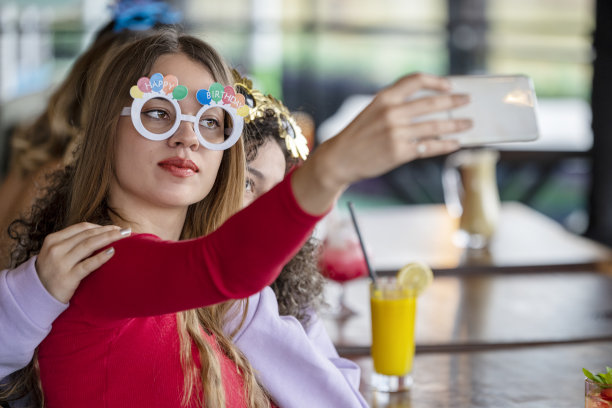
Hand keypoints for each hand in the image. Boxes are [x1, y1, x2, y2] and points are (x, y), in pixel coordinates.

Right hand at [35, 223, 130, 302]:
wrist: (37, 295)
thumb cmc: (52, 272)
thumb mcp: (56, 253)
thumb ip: (73, 243)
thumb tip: (101, 234)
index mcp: (53, 239)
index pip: (81, 227)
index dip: (100, 226)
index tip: (115, 227)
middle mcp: (56, 249)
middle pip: (87, 234)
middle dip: (109, 230)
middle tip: (125, 230)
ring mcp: (61, 263)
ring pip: (89, 245)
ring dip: (109, 238)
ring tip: (123, 237)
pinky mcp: (67, 278)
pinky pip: (88, 265)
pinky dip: (101, 257)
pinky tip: (112, 252)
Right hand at [292, 73, 471, 213]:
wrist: (340, 158)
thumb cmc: (359, 135)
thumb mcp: (373, 111)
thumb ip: (396, 104)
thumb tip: (430, 103)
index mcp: (384, 98)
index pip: (415, 80)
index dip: (436, 81)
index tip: (450, 85)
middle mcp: (391, 113)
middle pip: (431, 103)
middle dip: (454, 102)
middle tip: (467, 102)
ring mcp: (396, 133)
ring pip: (435, 126)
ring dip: (455, 125)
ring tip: (467, 124)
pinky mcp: (399, 152)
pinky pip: (429, 147)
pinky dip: (446, 145)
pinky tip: (455, 143)